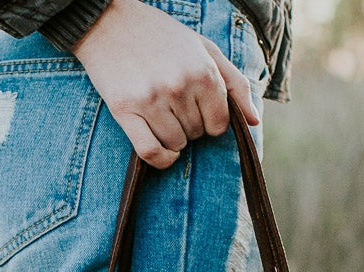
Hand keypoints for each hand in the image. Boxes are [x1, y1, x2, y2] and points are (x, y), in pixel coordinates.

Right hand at [72, 0, 259, 168]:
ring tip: (161, 113)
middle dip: (189, 125)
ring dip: (172, 138)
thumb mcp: (204, 49)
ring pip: (175, 146)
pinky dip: (161, 158)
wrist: (109, 22)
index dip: (210, 121)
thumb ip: (235, 83)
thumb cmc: (162, 36)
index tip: (197, 109)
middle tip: (173, 104)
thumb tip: (254, 121)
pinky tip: (162, 149)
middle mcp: (179, 87)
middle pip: (196, 135)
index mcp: (203, 72)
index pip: (219, 125)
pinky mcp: (125, 111)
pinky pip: (151, 153)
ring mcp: (151, 100)